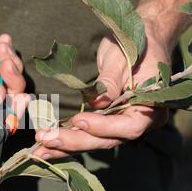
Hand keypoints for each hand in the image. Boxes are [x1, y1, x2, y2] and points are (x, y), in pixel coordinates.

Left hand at [34, 27, 169, 159]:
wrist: (143, 40)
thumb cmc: (135, 46)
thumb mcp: (122, 59)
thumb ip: (110, 82)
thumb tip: (97, 103)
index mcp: (151, 108)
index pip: (128, 127)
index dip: (102, 127)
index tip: (78, 120)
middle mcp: (138, 122)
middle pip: (107, 140)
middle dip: (76, 141)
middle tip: (47, 140)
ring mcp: (122, 125)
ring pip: (95, 142)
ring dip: (66, 146)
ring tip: (40, 150)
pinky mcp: (107, 123)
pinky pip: (89, 135)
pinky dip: (68, 140)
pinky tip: (47, 146)